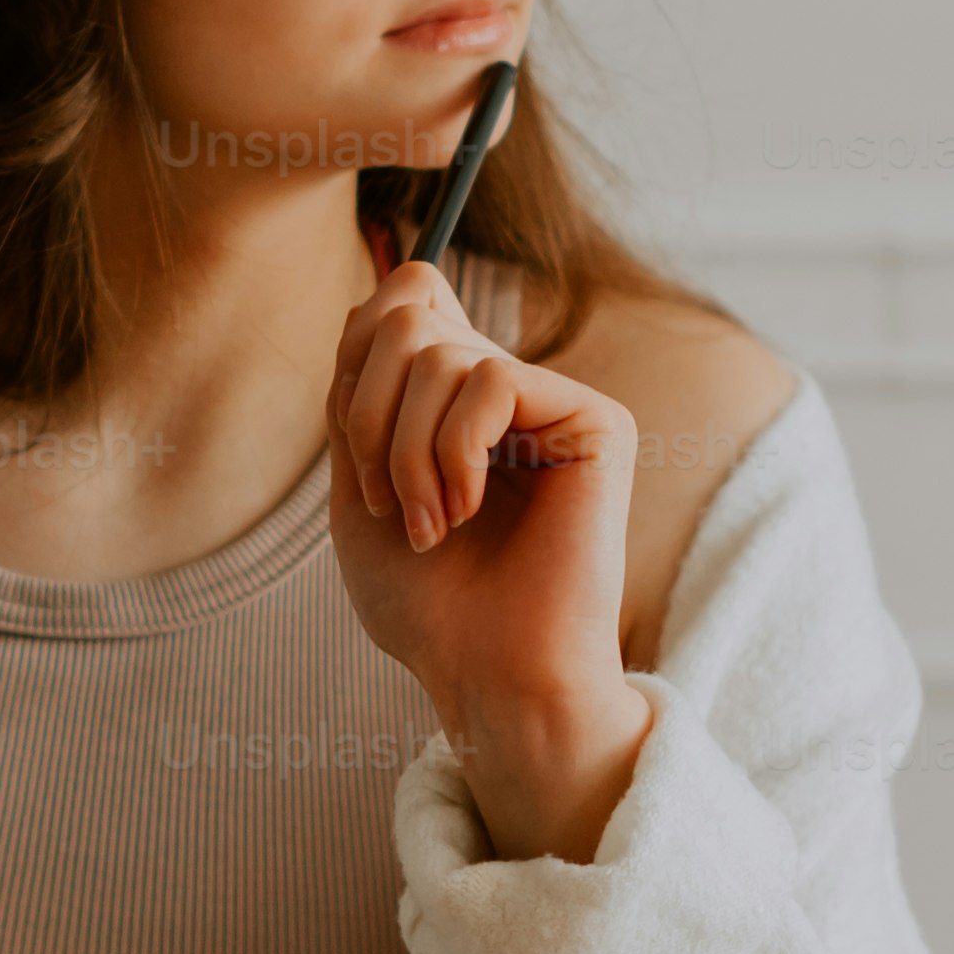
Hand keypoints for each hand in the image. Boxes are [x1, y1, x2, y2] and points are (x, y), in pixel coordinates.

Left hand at [325, 216, 655, 860]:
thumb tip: (403, 275)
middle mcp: (512, 390)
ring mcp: (558, 402)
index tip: (356, 456)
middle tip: (382, 501)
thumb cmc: (427, 606)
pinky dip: (454, 451)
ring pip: (443, 352)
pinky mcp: (597, 421)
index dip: (356, 358)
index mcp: (457, 399)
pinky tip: (466, 510)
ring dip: (403, 451)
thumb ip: (368, 381)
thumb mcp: (361, 479)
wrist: (487, 678)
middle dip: (366, 411)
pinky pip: (492, 378)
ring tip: (424, 524)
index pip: (401, 300)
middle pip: (410, 311)